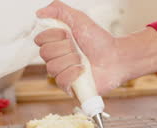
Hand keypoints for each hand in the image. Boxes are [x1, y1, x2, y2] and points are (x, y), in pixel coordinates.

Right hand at [34, 0, 156, 94]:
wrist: (116, 58)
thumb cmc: (100, 41)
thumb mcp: (79, 19)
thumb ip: (59, 10)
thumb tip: (39, 13)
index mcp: (56, 43)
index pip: (40, 40)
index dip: (54, 36)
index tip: (68, 34)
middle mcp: (57, 59)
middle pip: (44, 53)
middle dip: (65, 48)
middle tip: (79, 48)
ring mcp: (62, 73)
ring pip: (52, 68)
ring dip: (71, 61)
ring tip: (84, 60)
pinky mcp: (69, 87)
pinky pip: (61, 81)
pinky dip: (73, 74)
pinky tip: (83, 70)